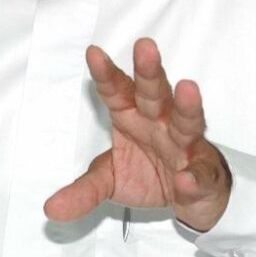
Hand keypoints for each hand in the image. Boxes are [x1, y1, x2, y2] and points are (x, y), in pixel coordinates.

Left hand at [44, 37, 231, 231]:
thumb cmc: (149, 173)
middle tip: (144, 47)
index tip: (93, 53)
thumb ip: (83, 191)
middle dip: (149, 72)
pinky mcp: (204, 172)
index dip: (106, 74)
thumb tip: (51, 209)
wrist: (189, 197)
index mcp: (132, 117)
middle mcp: (160, 123)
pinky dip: (194, 176)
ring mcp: (185, 145)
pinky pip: (200, 172)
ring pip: (187, 121)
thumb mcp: (110, 182)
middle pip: (154, 93)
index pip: (117, 91)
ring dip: (187, 106)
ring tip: (188, 88)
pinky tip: (186, 178)